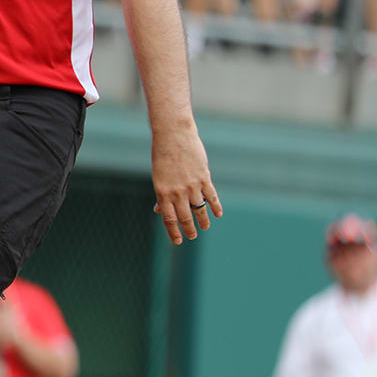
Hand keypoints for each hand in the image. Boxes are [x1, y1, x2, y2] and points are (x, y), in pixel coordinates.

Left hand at [150, 123, 222, 244]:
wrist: (173, 136)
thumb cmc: (162, 156)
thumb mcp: (158, 176)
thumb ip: (161, 195)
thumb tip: (159, 211)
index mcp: (162, 192)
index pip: (169, 219)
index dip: (174, 232)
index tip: (178, 241)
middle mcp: (177, 192)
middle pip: (184, 217)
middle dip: (189, 229)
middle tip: (192, 236)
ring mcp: (191, 185)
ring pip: (199, 209)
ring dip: (203, 220)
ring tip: (205, 228)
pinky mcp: (204, 178)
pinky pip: (211, 196)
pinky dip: (215, 206)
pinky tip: (218, 214)